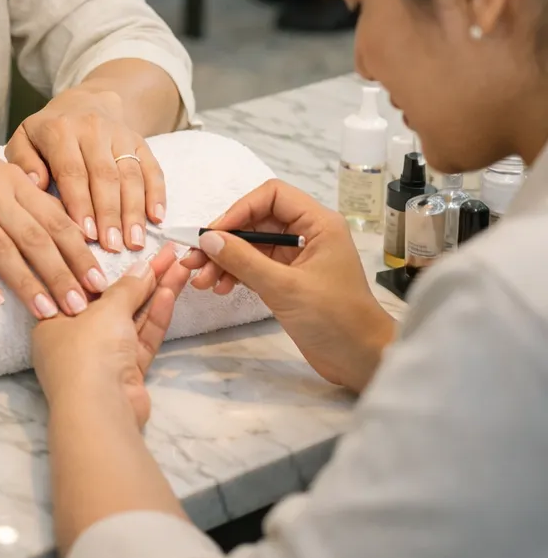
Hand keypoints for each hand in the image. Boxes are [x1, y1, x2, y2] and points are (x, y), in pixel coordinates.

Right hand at [0, 133, 105, 319]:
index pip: (56, 219)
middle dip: (62, 273)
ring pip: (2, 247)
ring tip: (47, 312)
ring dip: (27, 282)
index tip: (100, 283)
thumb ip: (27, 201)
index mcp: (12, 180)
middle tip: (83, 306)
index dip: (80, 252)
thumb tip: (68, 234)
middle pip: (35, 236)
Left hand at [5, 87, 165, 252]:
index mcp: (60, 130)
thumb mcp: (24, 140)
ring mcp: (120, 134)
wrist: (84, 102)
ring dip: (133, 210)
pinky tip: (156, 218)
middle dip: (109, 214)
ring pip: (131, 174)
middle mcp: (93, 129)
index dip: (80, 204)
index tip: (85, 234)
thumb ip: (24, 162)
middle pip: (105, 175)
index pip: (72, 171)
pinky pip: (152, 167)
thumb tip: (36, 185)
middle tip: (112, 246)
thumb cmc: (48, 133)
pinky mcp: (140, 141)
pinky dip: (156, 193)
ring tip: (134, 241)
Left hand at [33, 246, 187, 427]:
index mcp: (54, 320)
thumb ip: (127, 287)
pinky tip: (171, 291)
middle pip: (112, 301)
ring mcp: (102, 359)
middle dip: (141, 277)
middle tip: (169, 252)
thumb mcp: (105, 309)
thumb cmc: (86, 351)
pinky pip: (141, 338)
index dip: (109, 265)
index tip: (132, 247)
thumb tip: (144, 266)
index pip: (82, 285)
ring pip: (132, 318)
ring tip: (180, 264)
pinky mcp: (126, 374)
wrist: (99, 411)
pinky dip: (155, 316)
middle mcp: (75, 339)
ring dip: (155, 292)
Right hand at [182, 180, 395, 393]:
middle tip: (195, 261)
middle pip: (257, 221)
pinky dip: (237, 274)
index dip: (240, 209)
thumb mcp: (285, 288)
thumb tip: (209, 238)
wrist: (362, 362)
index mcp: (318, 223)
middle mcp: (308, 234)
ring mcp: (298, 258)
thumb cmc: (334, 319)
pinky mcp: (291, 280)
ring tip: (202, 282)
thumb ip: (244, 260)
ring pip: (252, 246)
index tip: (214, 234)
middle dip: (225, 240)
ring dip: (226, 260)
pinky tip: (221, 288)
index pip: (272, 196)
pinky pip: (256, 267)